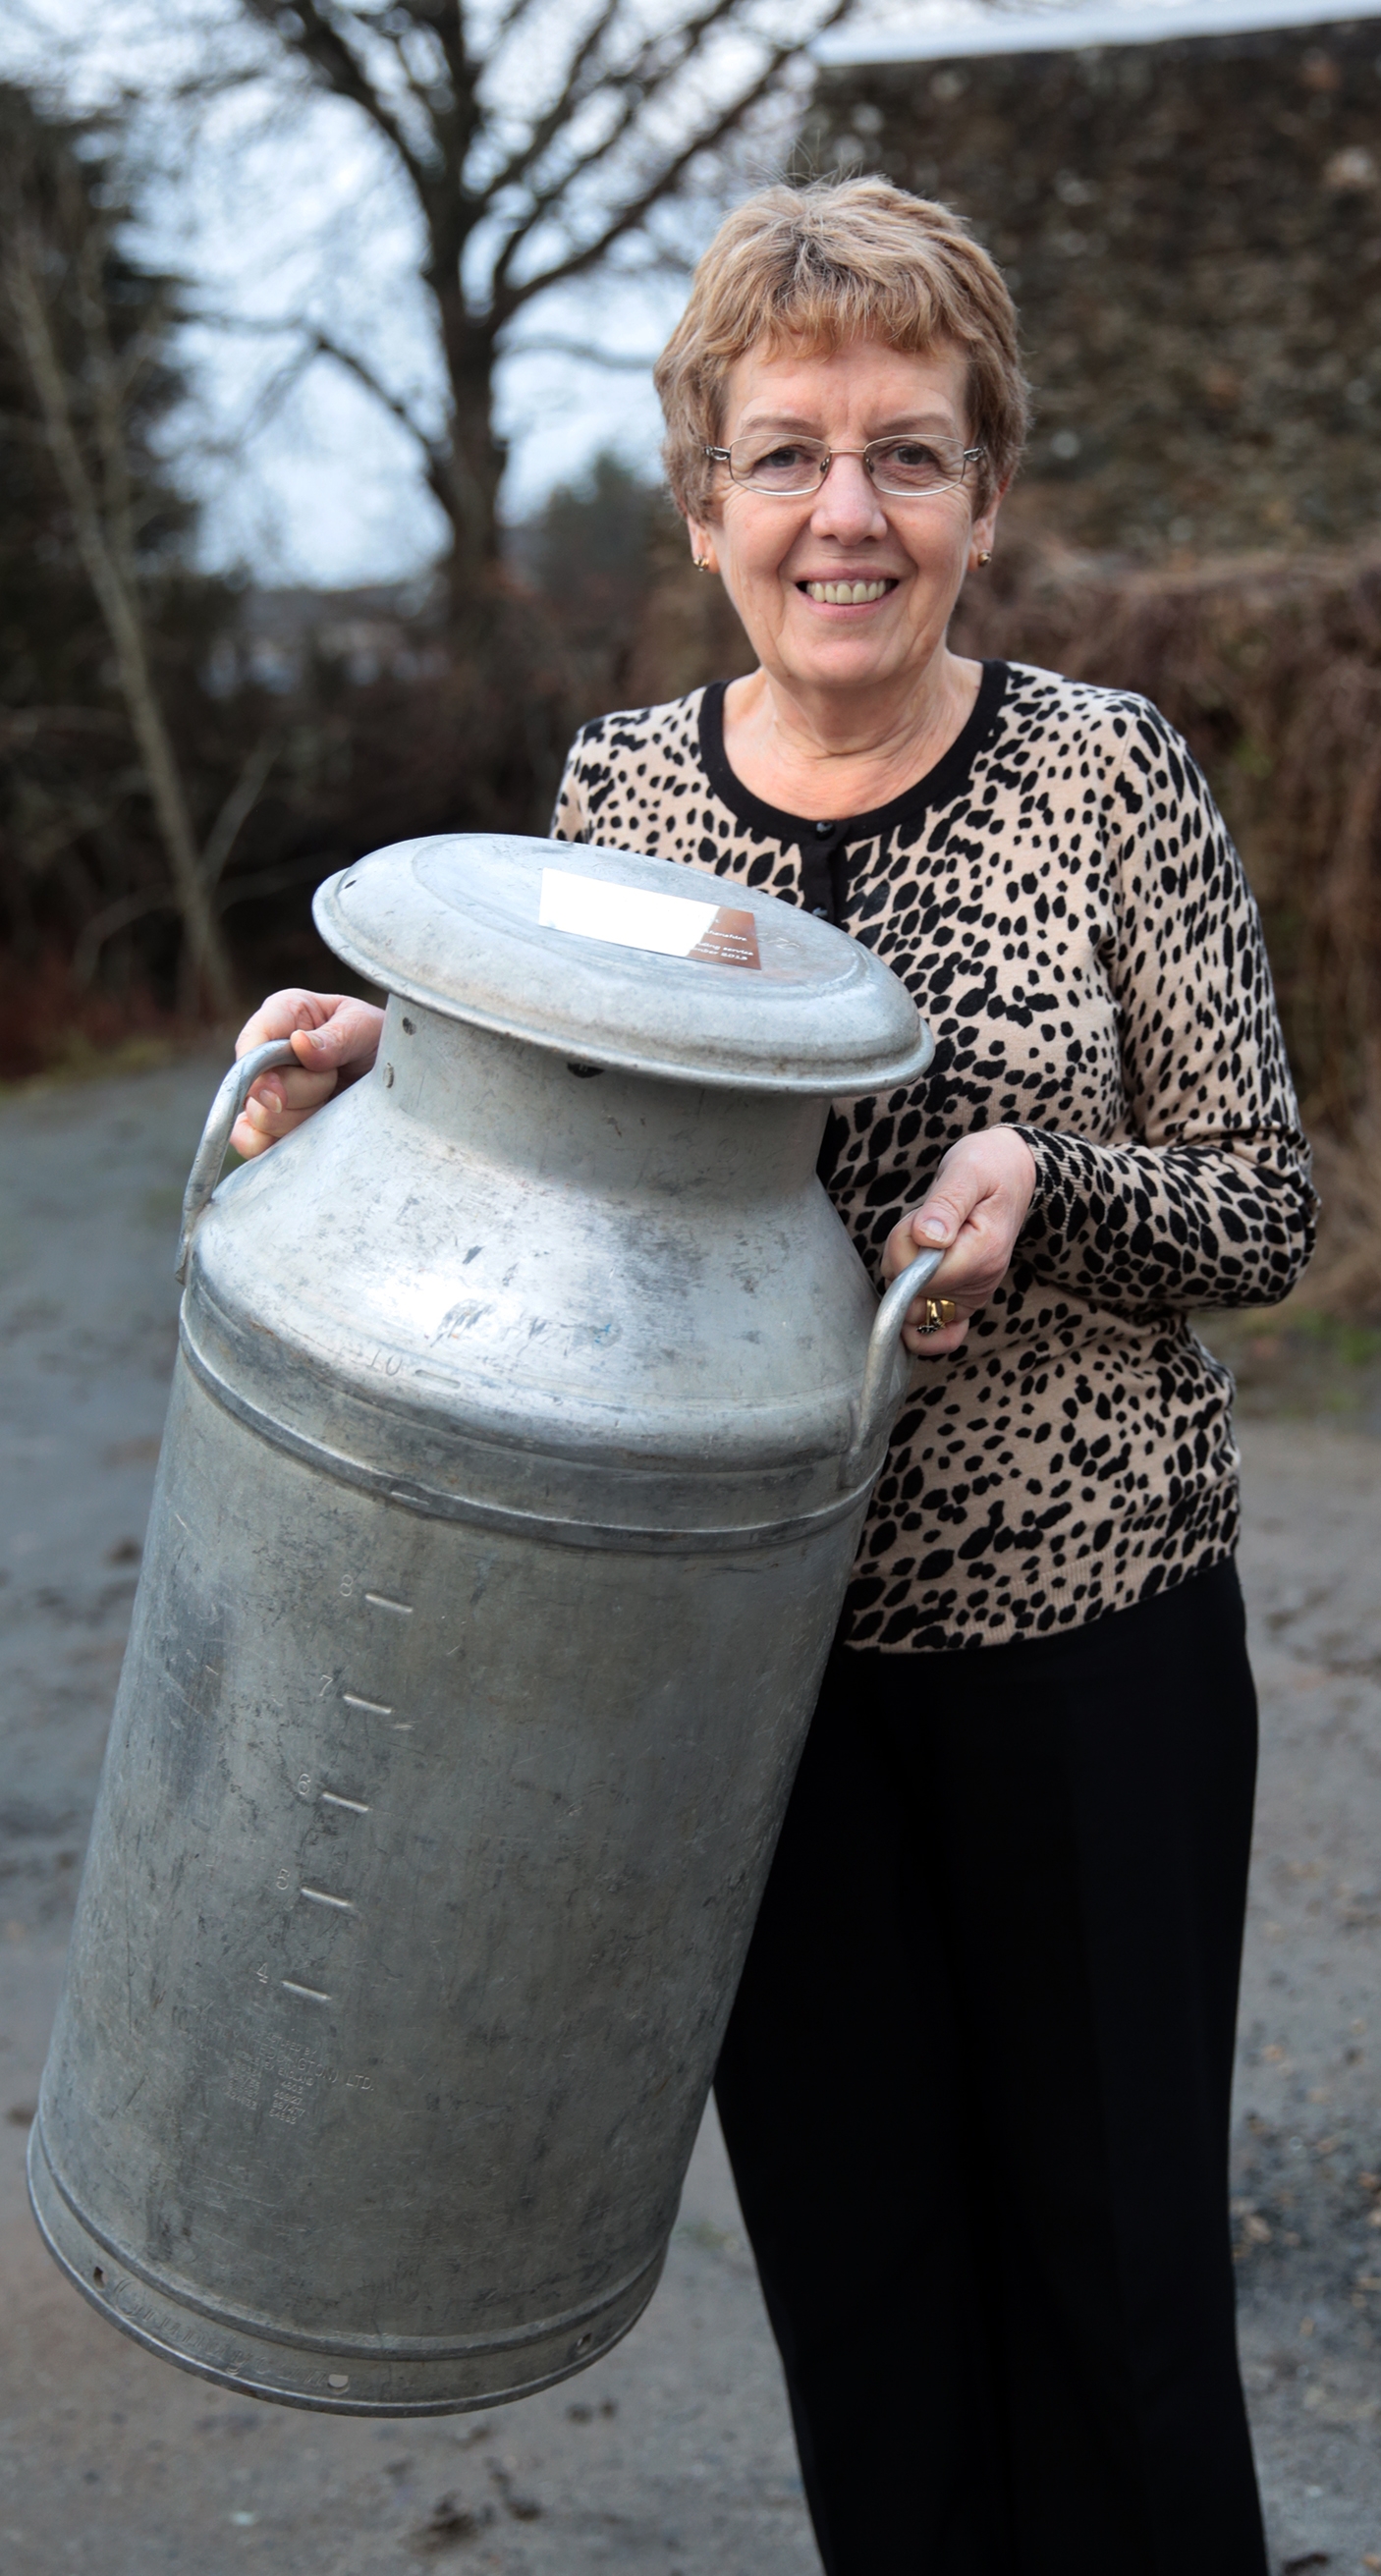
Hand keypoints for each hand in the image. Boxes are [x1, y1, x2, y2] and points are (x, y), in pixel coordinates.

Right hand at [230, 989, 384, 1159]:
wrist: (399, 1072)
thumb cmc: (377, 1037)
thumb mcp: (364, 1027)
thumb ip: (336, 1037)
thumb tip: (299, 1045)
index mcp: (283, 1015)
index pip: (250, 1044)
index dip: (260, 1074)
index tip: (280, 1098)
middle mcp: (268, 1052)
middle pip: (256, 1092)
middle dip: (301, 1095)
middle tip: (334, 1080)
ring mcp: (267, 1089)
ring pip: (260, 1120)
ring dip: (303, 1117)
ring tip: (331, 1097)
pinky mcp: (273, 1122)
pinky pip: (254, 1143)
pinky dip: (280, 1144)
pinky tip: (309, 1132)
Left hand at [882, 1128, 1037, 1356]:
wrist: (1012, 1171)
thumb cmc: (988, 1167)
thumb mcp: (966, 1170)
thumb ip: (945, 1204)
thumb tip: (927, 1236)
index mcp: (983, 1251)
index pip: (922, 1275)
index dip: (903, 1249)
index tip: (916, 1220)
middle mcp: (982, 1281)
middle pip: (914, 1292)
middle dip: (901, 1258)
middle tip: (919, 1225)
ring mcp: (974, 1294)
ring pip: (916, 1307)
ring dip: (905, 1277)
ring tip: (925, 1243)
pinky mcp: (965, 1299)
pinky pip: (941, 1333)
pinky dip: (921, 1326)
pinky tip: (912, 1312)